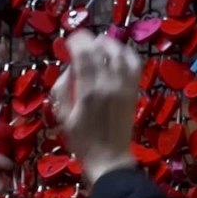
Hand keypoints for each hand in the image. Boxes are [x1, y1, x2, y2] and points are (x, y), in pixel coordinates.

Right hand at [50, 30, 142, 183]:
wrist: (109, 158)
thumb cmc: (81, 141)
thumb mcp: (62, 116)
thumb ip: (62, 88)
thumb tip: (70, 68)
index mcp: (87, 92)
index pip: (83, 55)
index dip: (76, 41)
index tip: (69, 39)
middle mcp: (108, 84)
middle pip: (100, 50)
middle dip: (89, 40)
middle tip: (80, 41)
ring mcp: (124, 86)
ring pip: (119, 53)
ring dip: (107, 44)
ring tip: (98, 44)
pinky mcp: (134, 90)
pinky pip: (134, 64)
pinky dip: (126, 53)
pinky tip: (118, 53)